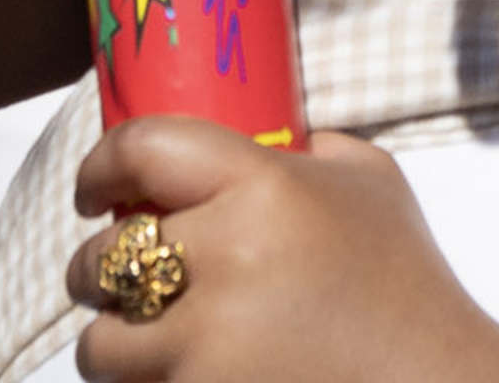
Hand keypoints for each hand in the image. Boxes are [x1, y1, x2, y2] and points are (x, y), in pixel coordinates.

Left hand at [67, 119, 498, 382]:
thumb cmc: (405, 285)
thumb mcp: (372, 184)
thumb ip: (311, 150)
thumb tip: (257, 138)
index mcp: (265, 187)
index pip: (144, 149)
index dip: (101, 168)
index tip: (94, 191)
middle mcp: (226, 256)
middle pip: (101, 259)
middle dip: (100, 273)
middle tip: (130, 282)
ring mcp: (207, 342)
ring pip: (101, 344)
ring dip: (118, 342)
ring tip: (158, 340)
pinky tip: (197, 372)